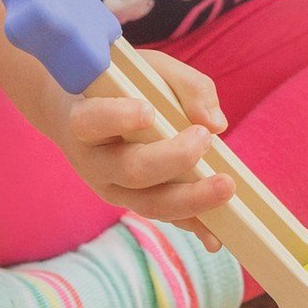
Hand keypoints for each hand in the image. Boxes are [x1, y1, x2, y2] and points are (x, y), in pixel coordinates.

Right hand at [45, 49, 233, 251]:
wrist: (81, 112)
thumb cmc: (123, 86)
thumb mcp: (151, 70)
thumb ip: (187, 86)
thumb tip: (216, 123)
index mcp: (85, 121)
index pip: (92, 121)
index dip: (117, 118)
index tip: (148, 111)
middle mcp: (93, 161)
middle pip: (131, 169)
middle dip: (174, 158)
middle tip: (205, 138)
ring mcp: (113, 188)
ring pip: (149, 203)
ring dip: (191, 199)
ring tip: (226, 186)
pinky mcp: (135, 203)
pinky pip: (166, 217)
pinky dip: (194, 226)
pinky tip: (216, 237)